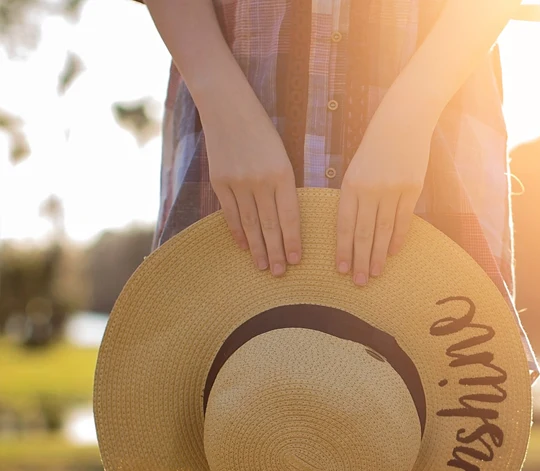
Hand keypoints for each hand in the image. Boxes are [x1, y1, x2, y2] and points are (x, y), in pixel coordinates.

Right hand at [202, 88, 300, 275]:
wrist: (227, 106)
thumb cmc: (261, 132)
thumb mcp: (281, 156)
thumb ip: (284, 187)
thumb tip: (286, 222)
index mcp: (283, 174)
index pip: (290, 216)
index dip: (293, 241)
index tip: (296, 261)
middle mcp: (261, 181)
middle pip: (270, 225)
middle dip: (276, 252)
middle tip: (280, 274)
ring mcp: (239, 182)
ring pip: (251, 224)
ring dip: (257, 248)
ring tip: (263, 267)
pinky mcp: (220, 181)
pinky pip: (231, 213)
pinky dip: (238, 232)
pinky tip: (244, 247)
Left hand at [336, 100, 435, 285]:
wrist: (403, 120)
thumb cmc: (376, 147)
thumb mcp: (356, 169)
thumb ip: (354, 197)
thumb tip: (352, 231)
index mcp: (350, 184)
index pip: (344, 225)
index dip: (343, 249)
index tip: (341, 270)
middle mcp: (369, 189)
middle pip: (363, 233)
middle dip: (360, 260)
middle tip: (358, 282)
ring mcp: (391, 190)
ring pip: (383, 231)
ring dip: (379, 255)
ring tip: (375, 273)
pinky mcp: (411, 189)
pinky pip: (403, 220)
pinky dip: (398, 238)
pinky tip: (394, 253)